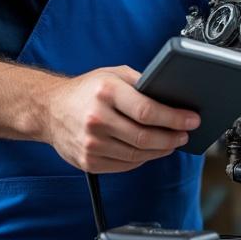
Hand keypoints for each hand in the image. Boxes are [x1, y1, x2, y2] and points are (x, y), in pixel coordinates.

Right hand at [40, 65, 200, 172]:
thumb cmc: (85, 90)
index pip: (147, 111)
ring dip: (160, 151)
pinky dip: (142, 160)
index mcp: (105, 92)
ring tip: (171, 143)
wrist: (49, 110)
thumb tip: (172, 97)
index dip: (175, 118)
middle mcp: (96, 119)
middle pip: (145, 137)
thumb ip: (141, 83)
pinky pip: (124, 165)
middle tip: (185, 134)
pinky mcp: (88, 161)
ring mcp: (91, 143)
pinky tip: (150, 151)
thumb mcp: (113, 74)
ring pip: (137, 155)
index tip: (192, 120)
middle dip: (172, 138)